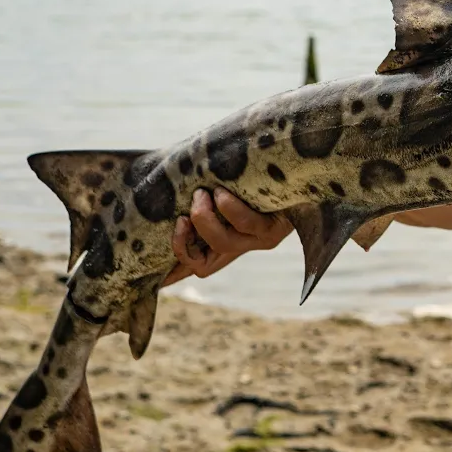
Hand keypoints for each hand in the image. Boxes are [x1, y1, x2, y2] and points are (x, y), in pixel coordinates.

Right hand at [163, 187, 292, 286]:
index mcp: (224, 243)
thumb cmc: (253, 180)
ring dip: (205, 218)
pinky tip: (223, 193)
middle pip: (202, 265)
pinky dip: (229, 208)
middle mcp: (240, 247)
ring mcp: (258, 241)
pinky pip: (246, 224)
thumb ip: (200, 196)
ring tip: (204, 194)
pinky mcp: (274, 230)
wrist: (300, 175)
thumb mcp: (223, 191)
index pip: (194, 265)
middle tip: (184, 213)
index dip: (172, 275)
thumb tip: (170, 188)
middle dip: (184, 241)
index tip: (151, 277)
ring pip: (222, 243)